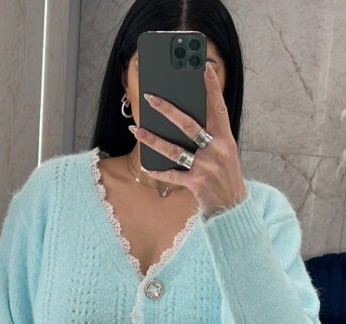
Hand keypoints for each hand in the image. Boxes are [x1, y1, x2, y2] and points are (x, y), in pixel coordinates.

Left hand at [131, 62, 247, 216]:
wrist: (233, 209)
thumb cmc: (225, 177)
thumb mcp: (224, 154)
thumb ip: (209, 137)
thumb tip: (181, 120)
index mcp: (226, 139)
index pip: (218, 108)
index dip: (211, 87)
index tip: (203, 66)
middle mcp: (218, 151)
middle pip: (189, 125)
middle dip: (167, 110)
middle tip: (150, 97)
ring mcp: (207, 168)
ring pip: (175, 149)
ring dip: (153, 139)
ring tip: (137, 130)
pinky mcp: (197, 184)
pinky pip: (172, 175)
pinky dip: (159, 172)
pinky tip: (147, 167)